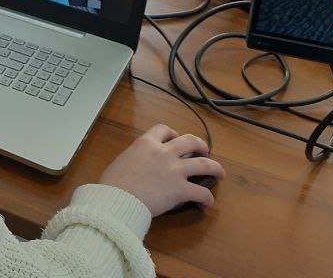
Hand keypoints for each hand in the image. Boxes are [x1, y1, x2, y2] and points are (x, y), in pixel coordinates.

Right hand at [98, 124, 223, 216]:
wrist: (117, 198)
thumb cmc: (113, 182)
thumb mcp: (123, 159)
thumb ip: (136, 157)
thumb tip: (141, 164)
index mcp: (146, 143)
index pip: (164, 129)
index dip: (173, 133)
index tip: (175, 139)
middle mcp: (163, 152)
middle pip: (190, 142)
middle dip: (201, 145)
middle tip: (205, 152)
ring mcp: (174, 171)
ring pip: (205, 164)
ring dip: (216, 168)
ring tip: (219, 173)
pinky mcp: (181, 190)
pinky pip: (202, 192)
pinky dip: (207, 198)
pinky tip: (207, 203)